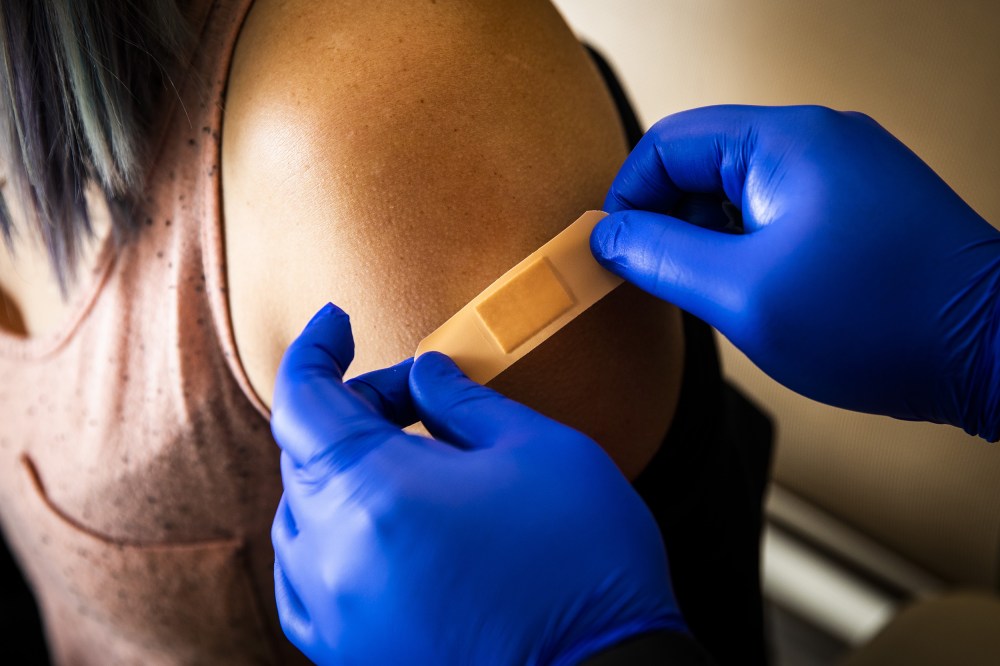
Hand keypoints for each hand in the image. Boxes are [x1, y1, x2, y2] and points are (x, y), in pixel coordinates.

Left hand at [270, 304, 684, 665]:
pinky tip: (381, 522)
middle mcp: (331, 557)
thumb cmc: (580, 562)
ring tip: (411, 460)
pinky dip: (332, 530)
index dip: (316, 347)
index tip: (338, 321)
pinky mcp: (347, 653)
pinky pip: (307, 574)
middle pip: (306, 452)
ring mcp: (332, 614)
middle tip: (419, 398)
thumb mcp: (535, 448)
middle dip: (355, 408)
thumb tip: (423, 374)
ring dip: (344, 469)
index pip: (303, 398)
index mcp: (373, 494)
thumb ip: (461, 399)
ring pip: (303, 512)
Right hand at [591, 105, 999, 439]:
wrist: (995, 352)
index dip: (628, 198)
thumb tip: (609, 237)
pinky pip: (777, 209)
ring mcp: (844, 169)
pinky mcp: (860, 203)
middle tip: (660, 281)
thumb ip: (662, 257)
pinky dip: (748, 246)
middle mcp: (817, 139)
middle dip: (668, 222)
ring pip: (738, 190)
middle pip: (702, 163)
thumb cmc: (878, 321)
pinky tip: (757, 292)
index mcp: (785, 141)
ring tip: (716, 295)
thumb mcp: (743, 295)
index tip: (613, 252)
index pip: (668, 143)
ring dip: (709, 239)